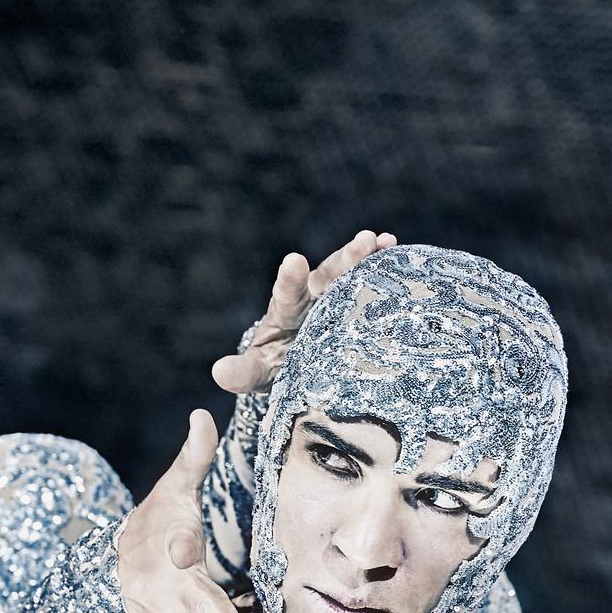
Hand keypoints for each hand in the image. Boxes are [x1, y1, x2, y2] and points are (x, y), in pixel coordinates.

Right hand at [116, 409, 257, 612]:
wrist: (111, 564)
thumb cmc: (155, 519)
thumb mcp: (173, 486)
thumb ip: (194, 457)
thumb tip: (204, 412)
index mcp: (168, 546)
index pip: (177, 544)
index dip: (182, 545)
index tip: (189, 551)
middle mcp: (166, 588)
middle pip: (194, 608)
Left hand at [210, 229, 397, 394]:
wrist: (296, 360)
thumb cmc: (275, 365)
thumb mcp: (258, 371)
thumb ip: (241, 371)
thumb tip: (219, 372)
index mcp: (286, 311)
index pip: (287, 294)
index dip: (290, 280)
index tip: (294, 261)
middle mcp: (311, 295)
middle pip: (326, 275)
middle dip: (345, 258)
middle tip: (363, 240)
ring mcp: (335, 295)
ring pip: (349, 273)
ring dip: (364, 255)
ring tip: (378, 240)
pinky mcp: (354, 300)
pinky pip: (368, 280)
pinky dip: (380, 262)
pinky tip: (393, 245)